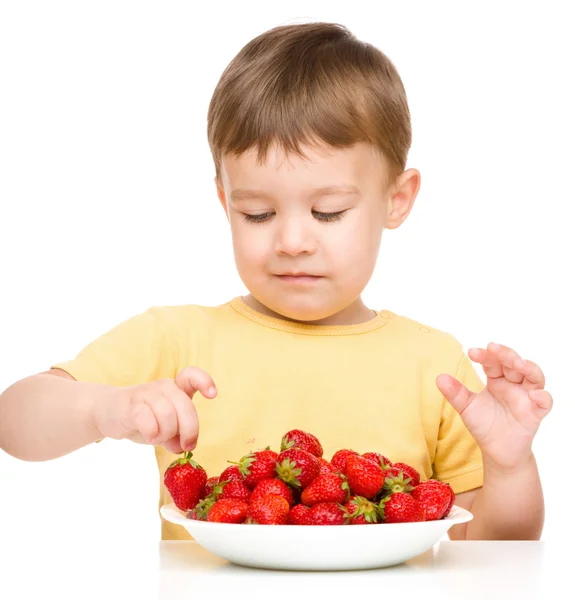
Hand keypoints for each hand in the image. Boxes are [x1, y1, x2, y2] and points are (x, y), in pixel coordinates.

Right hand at [94, 367, 216, 453]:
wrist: (109, 413)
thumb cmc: (145, 419)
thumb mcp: (166, 428)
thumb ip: (177, 436)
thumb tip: (182, 447)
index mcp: (177, 388)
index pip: (192, 376)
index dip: (204, 382)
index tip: (212, 395)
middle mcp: (164, 387)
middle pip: (185, 405)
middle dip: (190, 430)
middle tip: (187, 445)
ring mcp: (147, 393)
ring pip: (168, 415)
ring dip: (166, 433)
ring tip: (158, 437)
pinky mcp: (131, 404)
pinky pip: (148, 420)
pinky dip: (152, 433)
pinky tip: (149, 436)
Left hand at [436, 342, 552, 470]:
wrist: (497, 450)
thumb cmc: (484, 424)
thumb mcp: (466, 407)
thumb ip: (455, 393)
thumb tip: (439, 378)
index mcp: (497, 380)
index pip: (493, 362)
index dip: (485, 355)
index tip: (472, 352)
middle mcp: (513, 384)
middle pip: (514, 363)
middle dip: (506, 354)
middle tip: (494, 348)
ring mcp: (526, 397)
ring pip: (534, 377)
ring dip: (528, 368)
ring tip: (518, 363)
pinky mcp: (535, 413)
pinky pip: (545, 403)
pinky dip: (543, 397)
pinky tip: (535, 395)